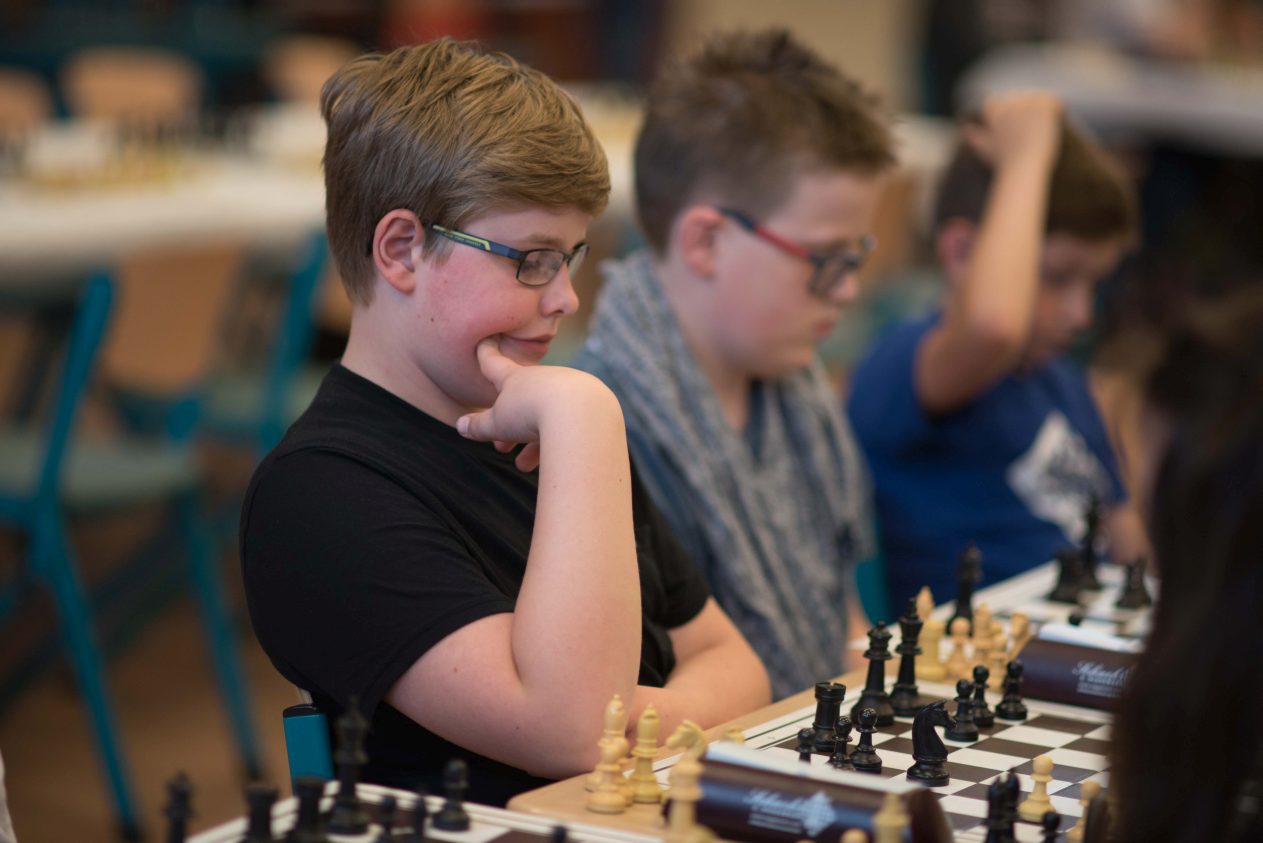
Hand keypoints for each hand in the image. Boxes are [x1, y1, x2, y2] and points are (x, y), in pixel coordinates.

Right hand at [456, 337, 618, 471]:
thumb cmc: (532, 412)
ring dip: (531, 440)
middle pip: (522, 399)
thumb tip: (461, 425)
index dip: (486, 354)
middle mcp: (543, 379)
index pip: (494, 363)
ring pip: (546, 416)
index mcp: (516, 378)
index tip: (484, 343)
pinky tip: (551, 463)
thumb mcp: (498, 423)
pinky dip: (555, 443)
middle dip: (509, 425)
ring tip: (522, 464)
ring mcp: (568, 391)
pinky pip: (568, 425)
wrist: (582, 413)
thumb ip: (479, 426)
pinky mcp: (589, 407)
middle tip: (501, 447)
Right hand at [962, 92, 1061, 170]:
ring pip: (1039, 101)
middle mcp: (1010, 101)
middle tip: (1028, 137)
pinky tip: (1049, 130)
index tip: (1012, 133)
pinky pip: (1055, 104)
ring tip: (1037, 136)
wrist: (1024, 168)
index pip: (999, 103)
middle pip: (1021, 100)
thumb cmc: (1005, 164)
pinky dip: (1055, 115)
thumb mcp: (985, 150)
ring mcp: (1029, 101)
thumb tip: (965, 128)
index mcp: (995, 109)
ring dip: (1041, 115)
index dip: (1007, 118)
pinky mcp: (1045, 105)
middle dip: (1027, 115)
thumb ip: (975, 136)